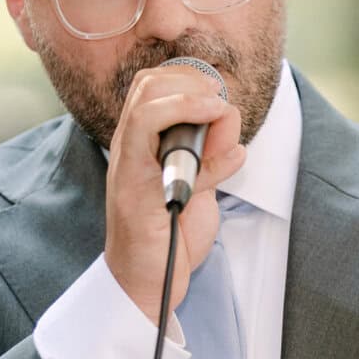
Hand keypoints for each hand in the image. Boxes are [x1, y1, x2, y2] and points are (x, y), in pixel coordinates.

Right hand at [105, 65, 244, 320]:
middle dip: (190, 82)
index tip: (217, 91)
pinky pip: (157, 150)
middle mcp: (130, 149)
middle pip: (147, 86)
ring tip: (217, 112)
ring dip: (191, 102)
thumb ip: (212, 150)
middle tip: (218, 100)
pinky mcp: (137, 193)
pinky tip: (227, 152)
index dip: (187, 76)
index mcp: (142, 143)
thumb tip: (229, 118)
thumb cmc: (171, 233)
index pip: (153, 85)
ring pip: (147, 107)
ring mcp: (129, 169)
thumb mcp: (201, 182)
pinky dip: (197, 141)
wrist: (148, 282)